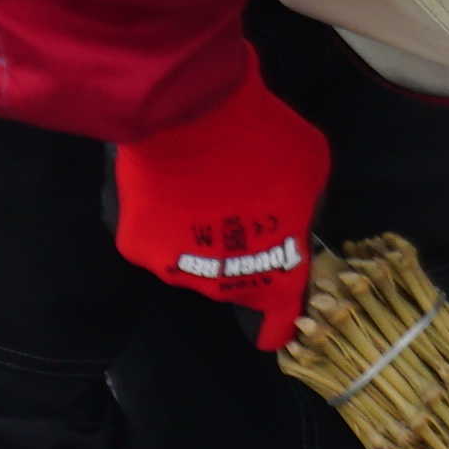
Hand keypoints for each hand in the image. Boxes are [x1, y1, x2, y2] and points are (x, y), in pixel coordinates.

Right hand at [113, 63, 332, 354]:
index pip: (279, 319)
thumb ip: (305, 204)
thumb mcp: (311, 172)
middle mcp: (223, 287)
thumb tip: (294, 212)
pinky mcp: (136, 246)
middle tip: (239, 214)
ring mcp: (175, 269)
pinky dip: (163, 221)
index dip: (277, 326)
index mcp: (275, 276)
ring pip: (193, 263)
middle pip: (234, 283)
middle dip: (241, 257)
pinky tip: (169, 190)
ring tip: (202, 196)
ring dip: (200, 239)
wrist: (190, 113)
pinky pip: (157, 239)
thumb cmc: (264, 141)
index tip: (271, 335)